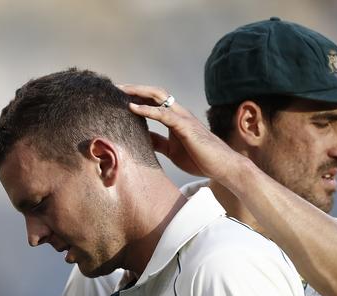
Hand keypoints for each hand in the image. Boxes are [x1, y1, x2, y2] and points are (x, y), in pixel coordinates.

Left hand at [118, 84, 244, 179]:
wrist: (222, 167)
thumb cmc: (200, 159)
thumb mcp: (172, 150)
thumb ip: (158, 142)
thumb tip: (143, 139)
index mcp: (175, 117)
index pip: (153, 100)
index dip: (136, 96)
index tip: (117, 96)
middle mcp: (179, 113)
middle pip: (154, 92)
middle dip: (134, 88)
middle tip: (114, 88)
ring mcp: (183, 117)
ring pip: (158, 96)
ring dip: (137, 92)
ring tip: (119, 91)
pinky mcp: (186, 126)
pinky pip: (163, 114)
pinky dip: (147, 109)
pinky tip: (132, 107)